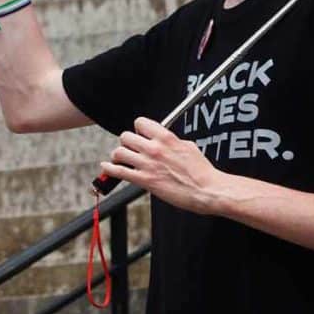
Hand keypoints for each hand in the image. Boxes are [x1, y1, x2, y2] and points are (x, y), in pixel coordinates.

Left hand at [99, 117, 227, 212]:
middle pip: (126, 136)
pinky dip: (109, 169)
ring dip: (118, 156)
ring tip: (121, 159)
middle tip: (131, 149)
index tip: (139, 134)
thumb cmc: (201, 172)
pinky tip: (106, 167)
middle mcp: (154, 148)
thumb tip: (165, 141)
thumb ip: (172, 142)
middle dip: (127, 143)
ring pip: (119, 152)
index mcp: (166, 138)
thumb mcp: (188, 148)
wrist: (206, 190)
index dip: (138, 129)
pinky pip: (118, 171)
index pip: (140, 123)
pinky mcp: (144, 180)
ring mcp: (147, 164)